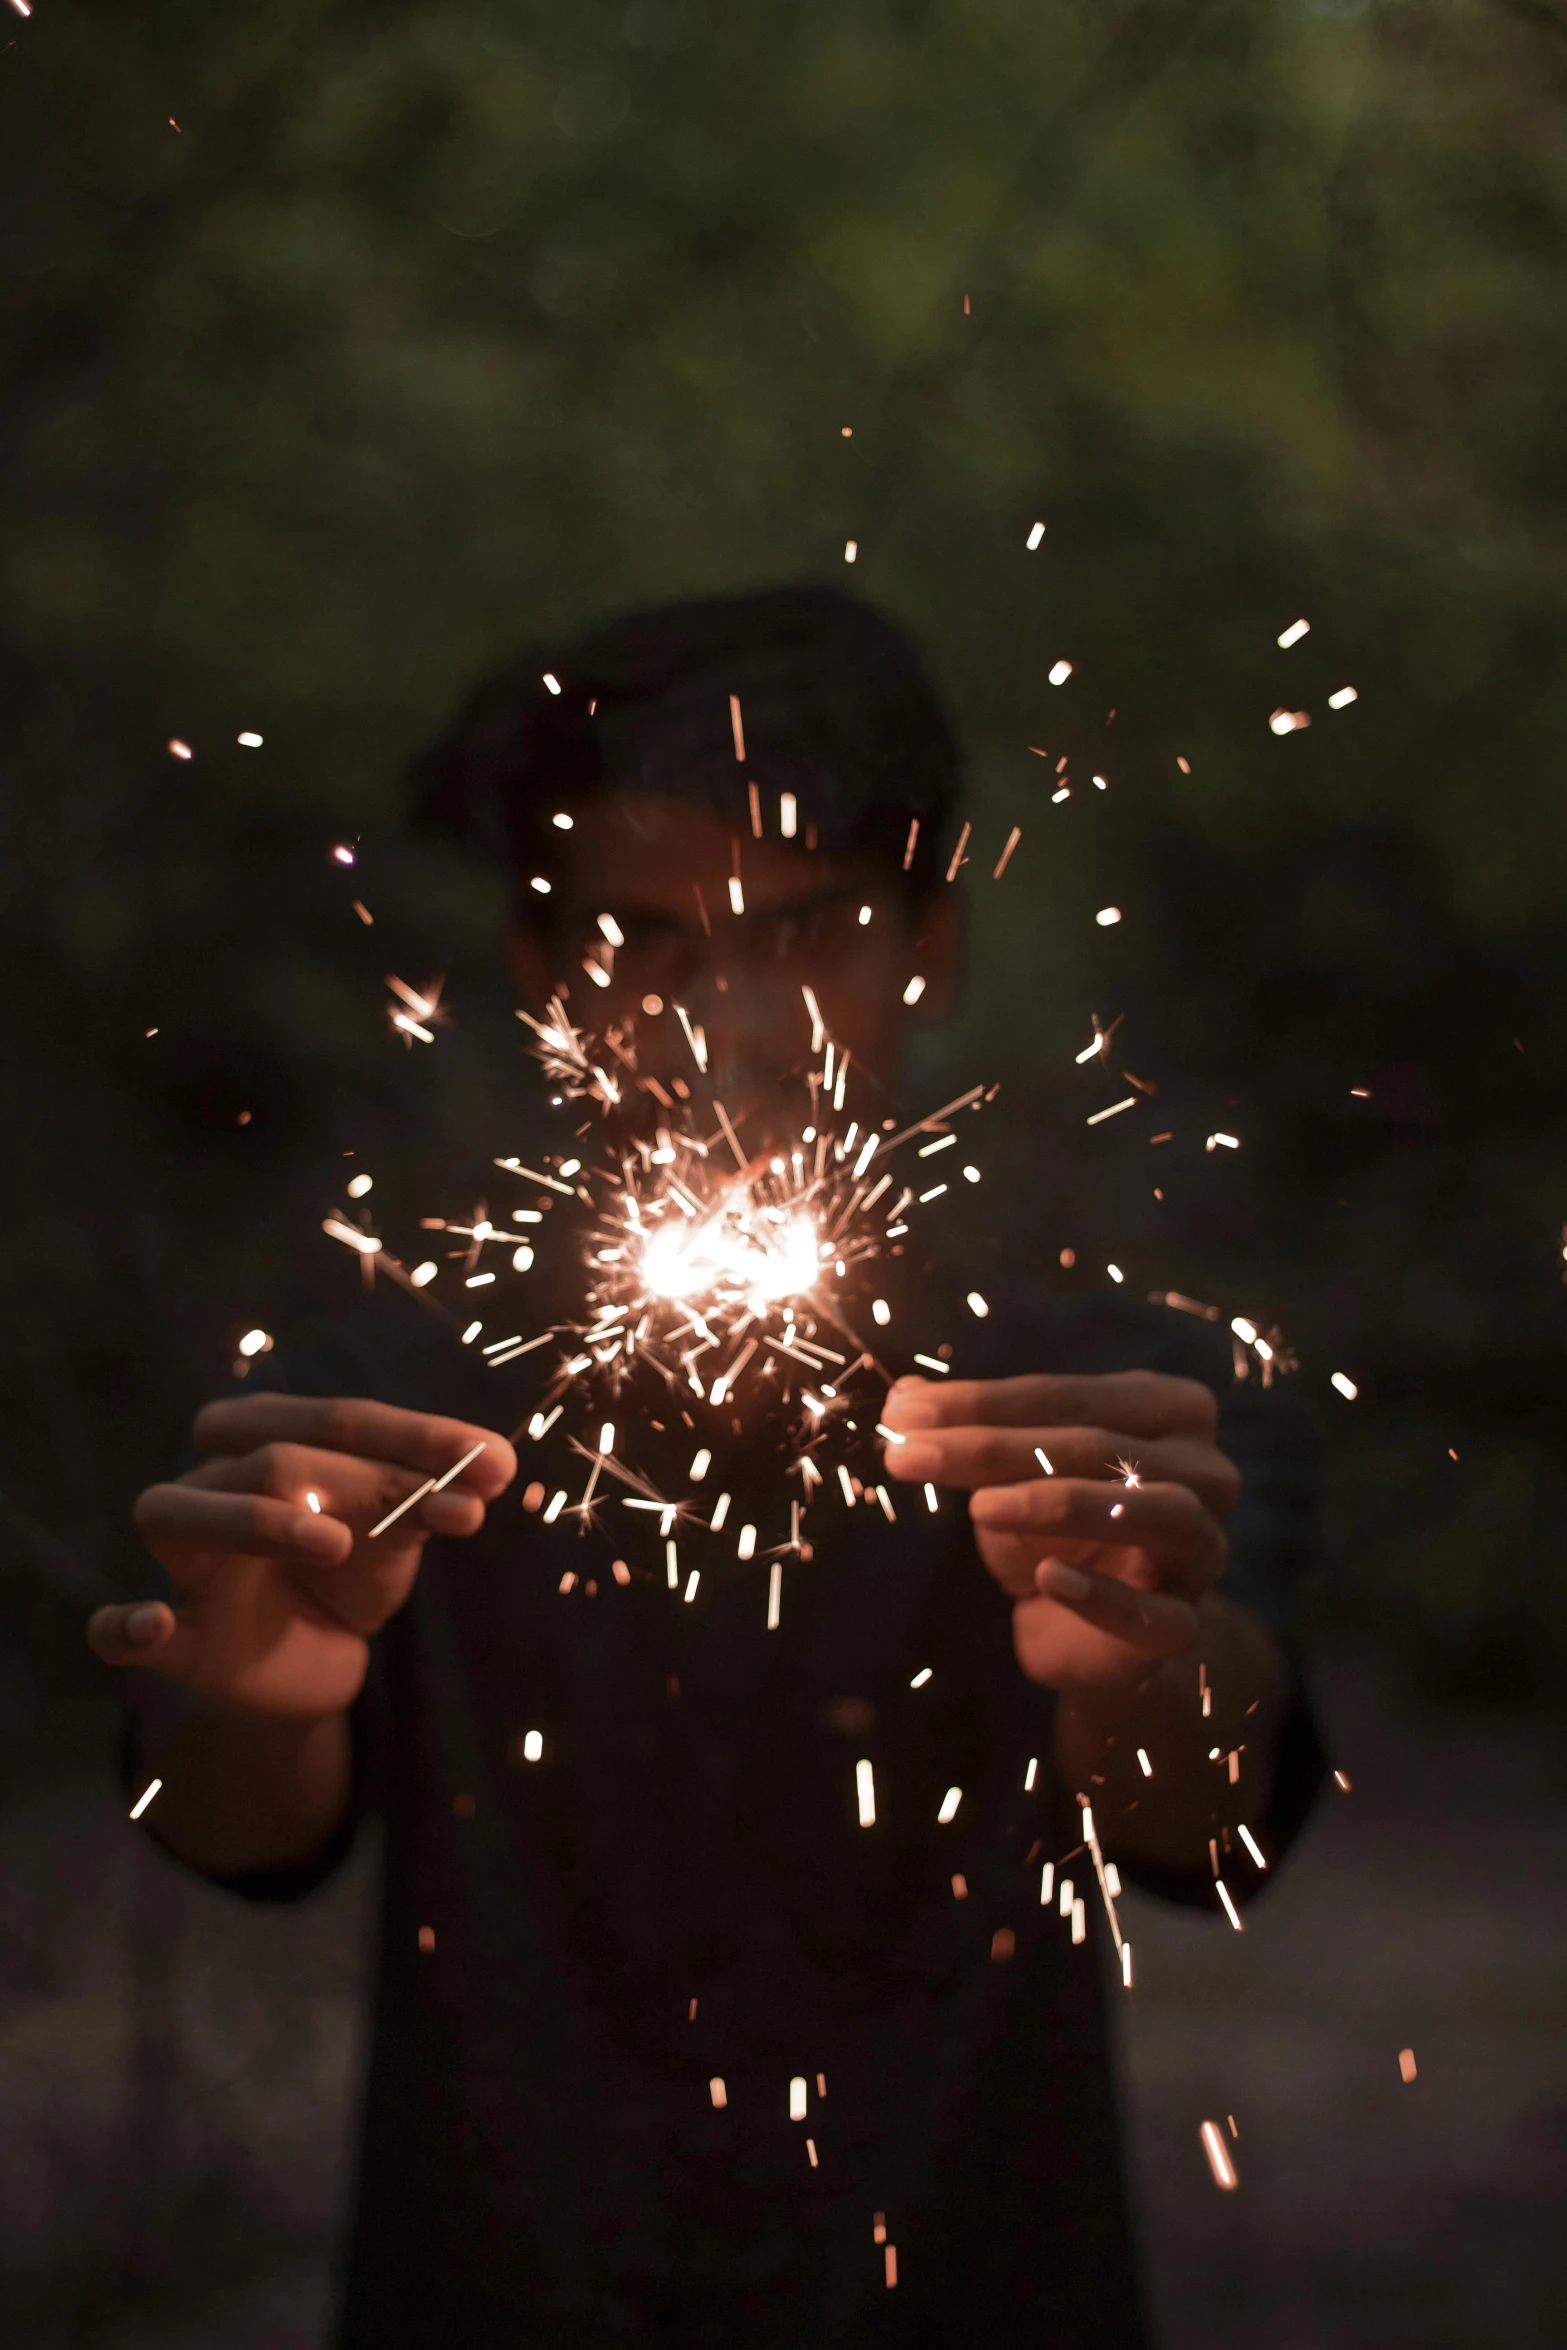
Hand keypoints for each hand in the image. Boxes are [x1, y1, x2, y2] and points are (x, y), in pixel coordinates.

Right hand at [88, 1396, 515, 1717]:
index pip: (339, 1419)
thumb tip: (496, 1470)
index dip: (417, 1437)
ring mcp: (184, 1561)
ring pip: (182, 1514)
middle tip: (445, 1511)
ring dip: (254, 1523)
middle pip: (273, 1459)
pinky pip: (121, 1629)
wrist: (316, 1658)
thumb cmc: (350, 1565)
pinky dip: (126, 1625)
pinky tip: (154, 1624)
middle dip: (367, 1481)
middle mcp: (209, 1482)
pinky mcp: (176, 1638)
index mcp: (261, 1433)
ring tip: (332, 1541)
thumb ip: (433, 1493)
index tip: (495, 1462)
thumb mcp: (397, 1526)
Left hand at [881, 1370, 1238, 1689]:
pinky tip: (1045, 1578)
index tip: (901, 1415)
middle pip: (1100, 1445)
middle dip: (994, 1446)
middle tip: (909, 1455)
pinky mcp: (1183, 1623)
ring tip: (980, 1507)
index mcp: (1167, 1410)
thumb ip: (966, 1429)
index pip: (1068, 1396)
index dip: (981, 1403)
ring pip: (1156, 1511)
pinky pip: (1157, 1612)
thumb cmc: (1053, 1530)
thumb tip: (905, 1398)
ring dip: (1062, 1503)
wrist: (1092, 1632)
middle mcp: (1204, 1470)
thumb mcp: (1007, 1472)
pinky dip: (1103, 1595)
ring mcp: (1203, 1548)